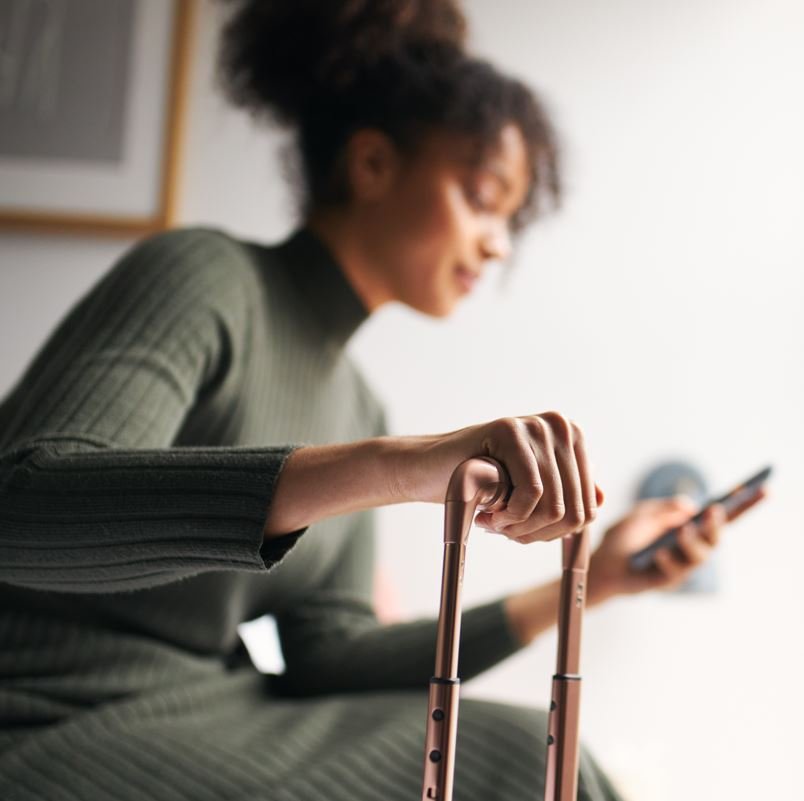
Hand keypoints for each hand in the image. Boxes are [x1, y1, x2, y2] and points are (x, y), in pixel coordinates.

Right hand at [394, 412, 603, 543]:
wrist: (430, 469)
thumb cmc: (481, 483)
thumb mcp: (529, 490)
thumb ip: (564, 493)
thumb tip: (600, 501)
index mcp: (572, 440)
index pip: (589, 507)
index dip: (555, 533)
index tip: (523, 532)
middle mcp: (561, 427)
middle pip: (575, 510)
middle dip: (538, 533)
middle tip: (505, 531)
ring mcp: (536, 425)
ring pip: (555, 506)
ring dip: (521, 528)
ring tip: (495, 522)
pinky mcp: (510, 430)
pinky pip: (531, 493)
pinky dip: (511, 515)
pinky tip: (489, 513)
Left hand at [586, 488, 766, 602]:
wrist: (600, 563)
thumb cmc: (622, 537)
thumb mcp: (640, 514)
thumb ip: (663, 508)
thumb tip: (690, 506)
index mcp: (688, 526)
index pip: (719, 515)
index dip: (741, 504)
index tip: (762, 489)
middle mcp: (689, 546)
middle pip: (715, 537)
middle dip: (717, 526)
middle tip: (713, 513)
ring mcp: (681, 564)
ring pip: (700, 556)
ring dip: (693, 542)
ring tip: (681, 532)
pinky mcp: (667, 581)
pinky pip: (675, 572)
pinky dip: (668, 560)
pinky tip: (658, 553)